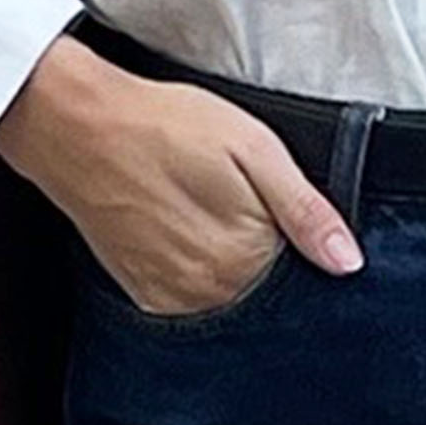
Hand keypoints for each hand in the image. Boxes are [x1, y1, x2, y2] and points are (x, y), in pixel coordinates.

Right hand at [0, 38, 362, 314]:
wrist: (77, 125)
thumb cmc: (166, 125)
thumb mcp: (253, 148)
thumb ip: (304, 209)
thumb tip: (348, 262)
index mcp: (244, 259)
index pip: (303, 273)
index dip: (302, 239)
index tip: (283, 208)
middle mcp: (207, 293)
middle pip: (267, 291)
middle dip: (271, 256)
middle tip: (240, 200)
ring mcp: (170, 298)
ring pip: (230, 297)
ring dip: (233, 266)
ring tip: (208, 209)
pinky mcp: (142, 293)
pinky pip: (191, 300)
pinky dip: (198, 273)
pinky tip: (186, 229)